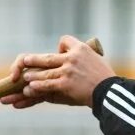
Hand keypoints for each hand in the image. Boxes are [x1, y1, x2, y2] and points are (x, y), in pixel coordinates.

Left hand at [1, 35, 115, 109]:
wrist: (110, 92)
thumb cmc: (105, 79)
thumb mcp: (97, 61)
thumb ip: (83, 58)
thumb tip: (74, 59)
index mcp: (81, 48)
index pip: (64, 41)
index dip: (60, 47)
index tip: (58, 52)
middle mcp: (72, 57)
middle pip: (47, 58)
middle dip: (33, 60)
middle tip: (24, 61)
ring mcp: (67, 71)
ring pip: (44, 72)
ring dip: (32, 75)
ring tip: (24, 78)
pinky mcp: (65, 84)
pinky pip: (47, 84)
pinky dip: (38, 86)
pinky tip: (30, 87)